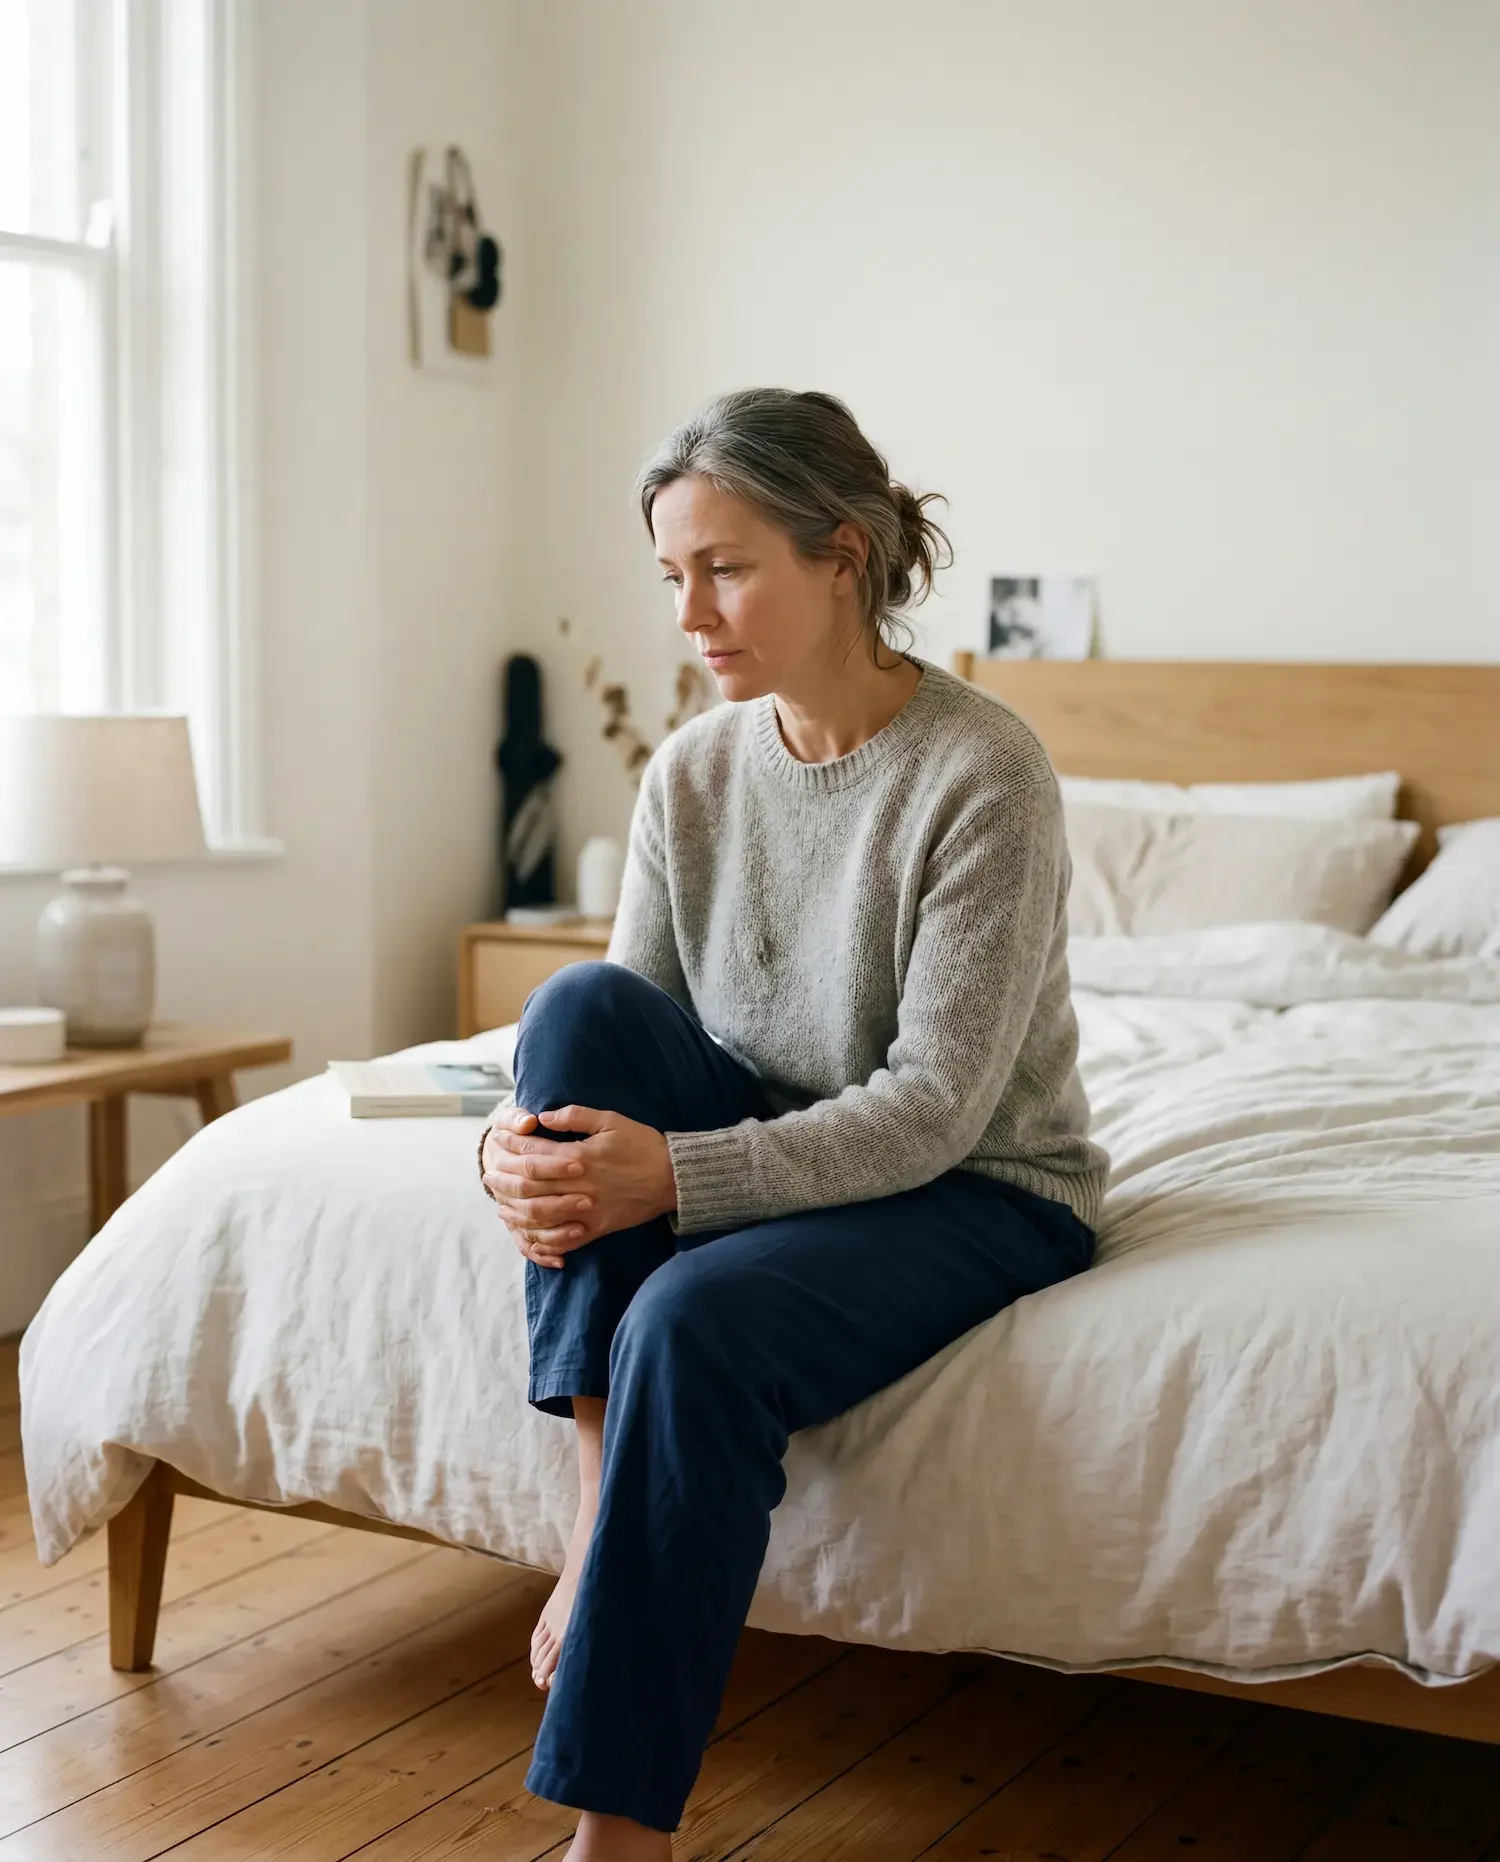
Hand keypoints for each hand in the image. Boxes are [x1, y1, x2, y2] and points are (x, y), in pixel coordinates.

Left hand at [481, 1103, 676, 1268]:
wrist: (673, 1178)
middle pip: (529, 1187)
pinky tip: (527, 1233)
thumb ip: (576, 1116)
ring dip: (515, 1211)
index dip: (511, 1147)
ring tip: (499, 1204)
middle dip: (504, 1180)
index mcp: (581, 1157)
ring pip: (540, 1216)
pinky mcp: (597, 1229)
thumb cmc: (642, 1144)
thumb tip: (545, 1117)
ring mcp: (587, 1210)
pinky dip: (542, 1240)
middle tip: (487, 1175)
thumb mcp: (612, 1120)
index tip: (498, 1141)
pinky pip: (563, 1240)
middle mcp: (579, 1186)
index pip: (534, 1153)